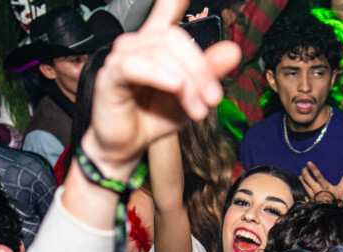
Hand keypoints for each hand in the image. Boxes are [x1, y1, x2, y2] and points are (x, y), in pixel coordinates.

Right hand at [82, 0, 240, 178]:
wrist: (128, 146)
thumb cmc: (154, 117)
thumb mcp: (192, 96)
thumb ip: (210, 72)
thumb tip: (233, 51)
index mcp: (157, 43)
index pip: (165, 9)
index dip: (174, 1)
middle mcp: (138, 44)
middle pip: (175, 38)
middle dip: (200, 69)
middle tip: (213, 99)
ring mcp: (122, 57)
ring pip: (161, 52)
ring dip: (186, 82)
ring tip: (197, 110)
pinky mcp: (110, 75)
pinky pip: (135, 66)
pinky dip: (159, 74)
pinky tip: (175, 86)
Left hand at [300, 162, 342, 200]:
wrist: (330, 212)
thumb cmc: (337, 199)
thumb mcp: (342, 190)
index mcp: (325, 186)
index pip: (318, 175)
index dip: (313, 168)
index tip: (309, 162)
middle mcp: (317, 189)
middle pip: (307, 178)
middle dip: (304, 171)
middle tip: (305, 168)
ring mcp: (312, 194)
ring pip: (303, 183)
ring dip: (301, 177)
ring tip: (302, 174)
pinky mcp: (309, 197)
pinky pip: (303, 188)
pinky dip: (302, 183)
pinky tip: (302, 181)